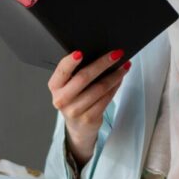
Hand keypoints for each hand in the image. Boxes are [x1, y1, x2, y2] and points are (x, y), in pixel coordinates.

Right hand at [48, 49, 129, 166]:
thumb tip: (101, 56)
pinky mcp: (89, 118)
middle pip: (84, 77)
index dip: (70, 61)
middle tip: (116, 54)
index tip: (81, 52)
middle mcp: (62, 99)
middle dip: (102, 63)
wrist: (77, 126)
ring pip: (99, 88)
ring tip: (123, 67)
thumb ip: (77, 72)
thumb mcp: (68, 87)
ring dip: (114, 76)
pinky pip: (106, 99)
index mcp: (55, 86)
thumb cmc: (74, 100)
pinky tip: (119, 80)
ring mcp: (75, 110)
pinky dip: (115, 87)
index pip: (62, 71)